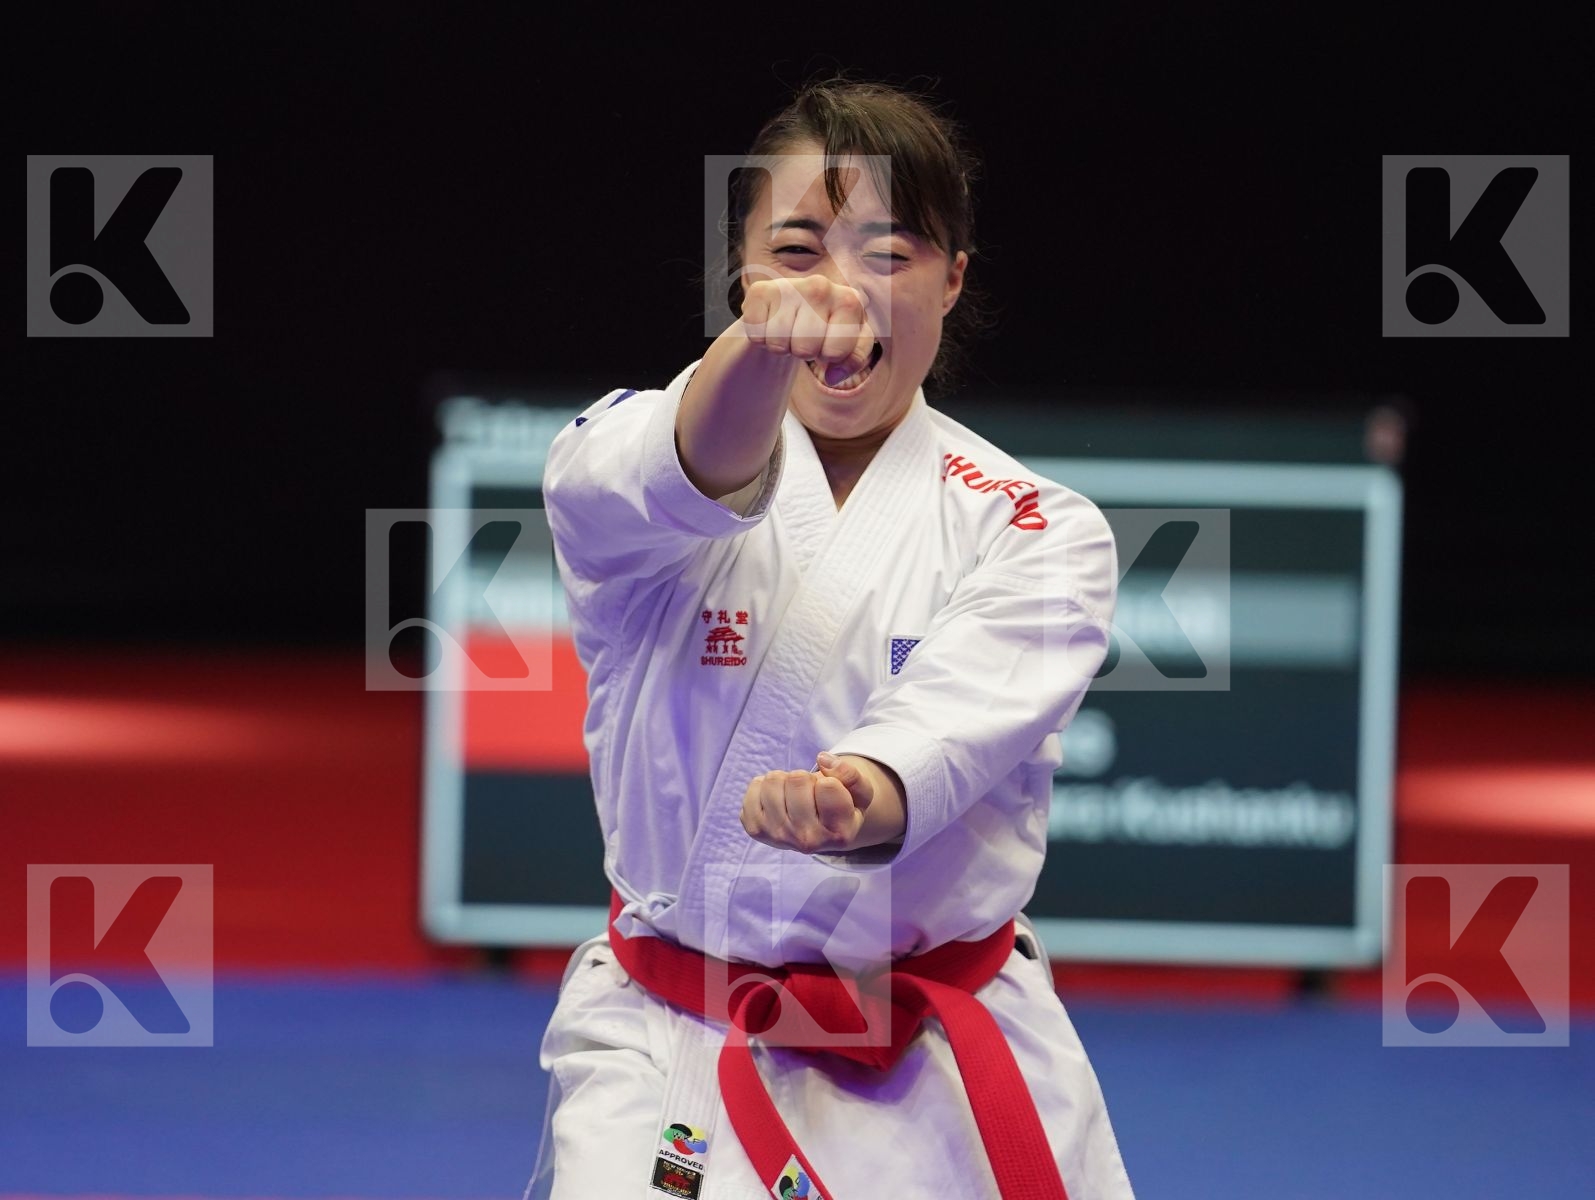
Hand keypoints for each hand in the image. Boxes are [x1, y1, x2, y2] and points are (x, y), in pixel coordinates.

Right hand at [739, 275, 875, 387]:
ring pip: (778, 343)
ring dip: (781, 347)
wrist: (793, 307)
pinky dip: (761, 339)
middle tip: (804, 337)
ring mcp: (789, 286)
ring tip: (788, 331)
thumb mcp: (850, 344)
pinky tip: (771, 324)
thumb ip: (853, 362)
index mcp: (849, 301)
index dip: (829, 358)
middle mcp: (821, 287)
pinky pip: (757, 335)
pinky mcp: (760, 291)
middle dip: (804, 352)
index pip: (835, 353)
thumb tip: (832, 376)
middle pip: (805, 349)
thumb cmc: (826, 329)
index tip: (828, 343)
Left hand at [739, 753, 904, 854]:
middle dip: (806, 778)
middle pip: (797, 779)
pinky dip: (765, 785)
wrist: (818, 830)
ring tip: (795, 795)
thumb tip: (821, 759)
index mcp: (839, 835)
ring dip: (786, 780)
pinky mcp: (755, 829)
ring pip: (774, 780)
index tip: (830, 795)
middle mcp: (808, 842)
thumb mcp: (859, 792)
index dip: (830, 781)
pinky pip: (754, 786)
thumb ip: (850, 774)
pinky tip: (778, 799)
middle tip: (811, 794)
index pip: (828, 785)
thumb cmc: (842, 807)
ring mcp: (778, 837)